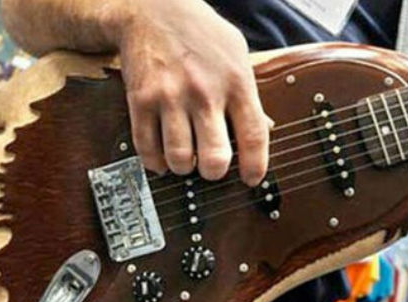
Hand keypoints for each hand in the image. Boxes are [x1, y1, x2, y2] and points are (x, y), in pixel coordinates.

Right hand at [119, 0, 270, 185]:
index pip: (254, 136)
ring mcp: (171, 97)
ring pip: (179, 158)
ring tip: (185, 159)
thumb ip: (249, 94)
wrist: (153, 9)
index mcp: (236, 82)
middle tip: (211, 167)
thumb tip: (265, 129)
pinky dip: (155, 162)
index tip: (251, 179)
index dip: (255, 166)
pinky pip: (147, 148)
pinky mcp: (142, 101)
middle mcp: (204, 92)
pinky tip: (161, 157)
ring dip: (183, 167)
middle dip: (214, 172)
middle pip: (214, 157)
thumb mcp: (236, 55)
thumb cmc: (199, 34)